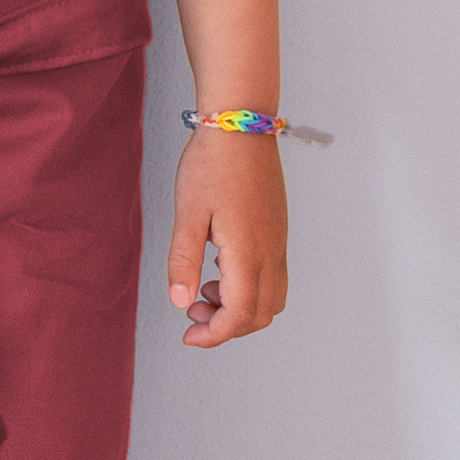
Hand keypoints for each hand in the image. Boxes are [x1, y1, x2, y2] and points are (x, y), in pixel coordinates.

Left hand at [166, 128, 288, 347]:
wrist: (240, 124)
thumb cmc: (211, 164)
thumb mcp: (188, 212)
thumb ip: (184, 261)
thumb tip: (180, 302)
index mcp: (249, 253)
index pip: (239, 315)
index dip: (214, 335)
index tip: (188, 335)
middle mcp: (271, 252)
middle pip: (260, 315)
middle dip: (226, 326)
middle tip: (191, 313)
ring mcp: (278, 241)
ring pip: (271, 298)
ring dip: (240, 308)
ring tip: (204, 289)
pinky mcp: (277, 229)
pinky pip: (273, 276)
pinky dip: (249, 287)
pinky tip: (220, 266)